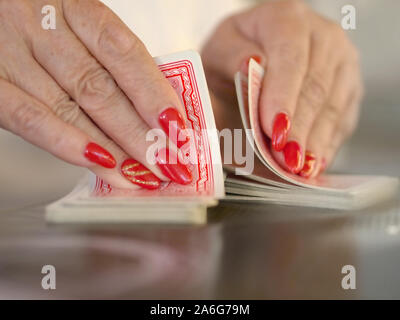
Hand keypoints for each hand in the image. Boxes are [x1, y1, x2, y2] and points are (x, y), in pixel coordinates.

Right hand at [0, 0, 191, 189]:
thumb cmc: (41, 26)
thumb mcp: (78, 30)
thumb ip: (111, 64)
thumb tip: (156, 112)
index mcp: (75, 9)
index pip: (124, 53)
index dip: (154, 94)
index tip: (177, 128)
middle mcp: (42, 27)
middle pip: (100, 88)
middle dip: (140, 134)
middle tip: (167, 163)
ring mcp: (12, 54)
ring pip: (71, 110)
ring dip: (112, 150)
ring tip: (141, 175)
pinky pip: (29, 118)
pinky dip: (67, 144)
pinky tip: (100, 164)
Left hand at [202, 0, 362, 177]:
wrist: (253, 54)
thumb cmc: (233, 56)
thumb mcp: (219, 52)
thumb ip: (231, 58)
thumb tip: (250, 67)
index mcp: (286, 17)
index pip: (290, 57)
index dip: (283, 96)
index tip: (273, 129)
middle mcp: (321, 35)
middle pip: (315, 85)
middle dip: (299, 128)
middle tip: (286, 159)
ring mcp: (341, 61)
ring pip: (333, 105)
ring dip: (315, 141)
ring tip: (299, 168)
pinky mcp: (349, 86)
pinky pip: (343, 118)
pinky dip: (326, 143)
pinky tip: (312, 162)